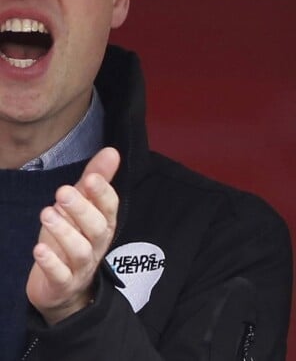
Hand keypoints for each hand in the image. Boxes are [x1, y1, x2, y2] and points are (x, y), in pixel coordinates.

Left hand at [26, 147, 120, 324]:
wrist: (64, 287)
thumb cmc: (74, 237)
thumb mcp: (82, 206)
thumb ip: (96, 179)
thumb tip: (112, 151)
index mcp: (104, 223)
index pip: (110, 207)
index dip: (103, 193)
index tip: (92, 177)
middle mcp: (97, 244)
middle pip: (96, 227)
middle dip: (81, 209)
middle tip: (63, 192)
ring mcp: (82, 266)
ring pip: (80, 250)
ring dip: (64, 232)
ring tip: (46, 214)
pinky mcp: (64, 284)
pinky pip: (60, 275)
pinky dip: (51, 263)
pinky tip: (39, 249)